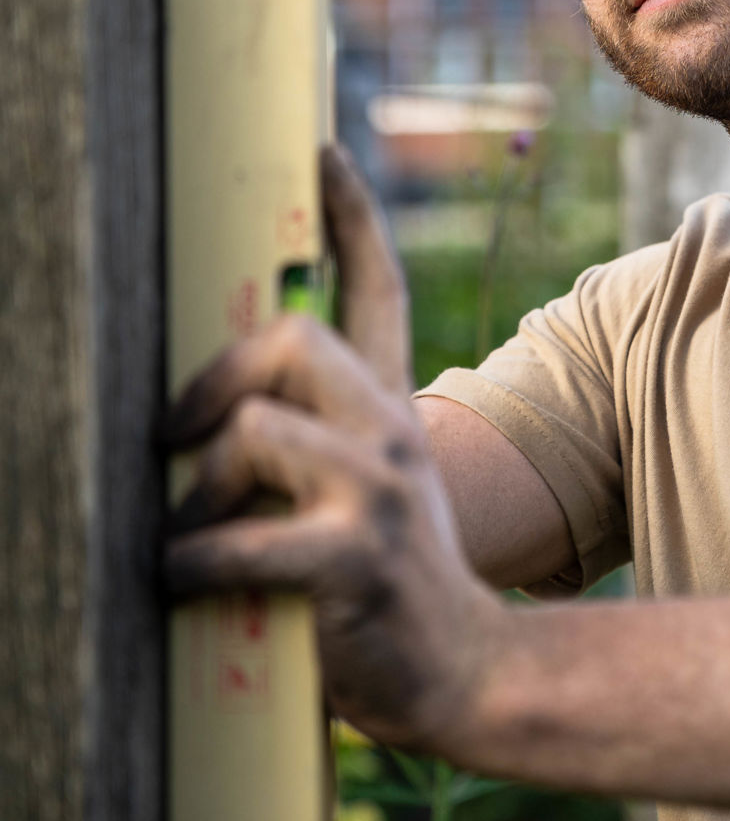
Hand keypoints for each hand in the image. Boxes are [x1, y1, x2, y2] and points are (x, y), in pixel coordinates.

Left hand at [160, 148, 499, 753]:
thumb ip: (309, 444)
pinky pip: (234, 536)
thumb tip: (204, 423)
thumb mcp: (365, 494)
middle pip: (297, 335)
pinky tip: (186, 585)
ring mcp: (381, 488)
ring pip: (253, 431)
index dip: (351, 216)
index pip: (379, 288)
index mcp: (392, 409)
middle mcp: (392, 431)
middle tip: (176, 437)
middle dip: (212, 380)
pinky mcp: (354, 555)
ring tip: (190, 543)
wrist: (462, 670)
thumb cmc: (385, 584)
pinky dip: (188, 563)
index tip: (323, 150)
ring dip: (195, 498)